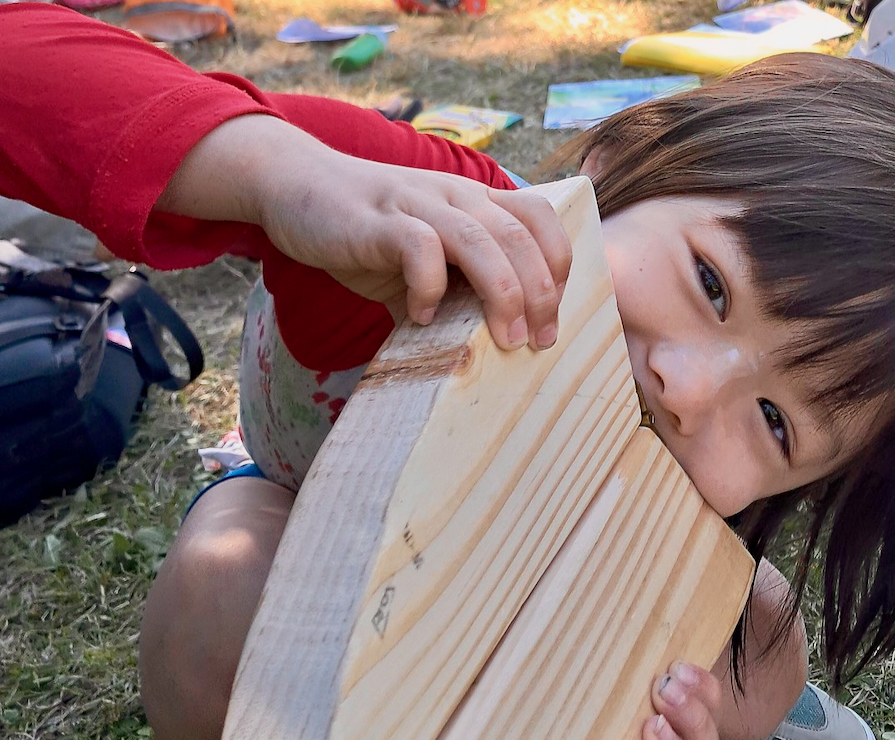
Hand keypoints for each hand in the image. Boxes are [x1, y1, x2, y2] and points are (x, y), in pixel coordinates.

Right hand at [159, 115, 571, 350]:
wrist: (292, 187)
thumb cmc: (364, 233)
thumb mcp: (420, 260)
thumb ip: (452, 294)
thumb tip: (481, 354)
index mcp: (473, 202)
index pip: (540, 218)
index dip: (558, 265)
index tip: (552, 315)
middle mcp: (454, 196)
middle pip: (521, 237)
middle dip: (541, 294)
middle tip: (538, 342)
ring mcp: (416, 204)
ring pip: (480, 240)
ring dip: (502, 293)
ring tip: (504, 339)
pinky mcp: (377, 221)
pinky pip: (418, 248)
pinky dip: (429, 287)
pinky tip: (419, 317)